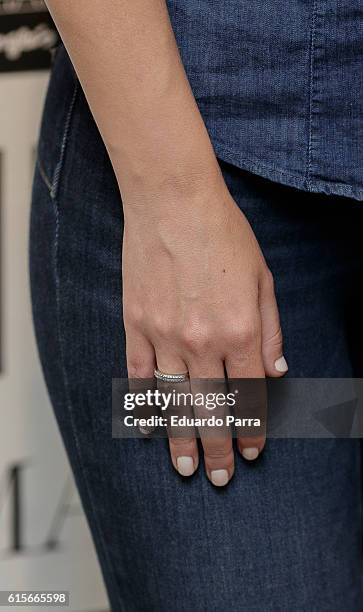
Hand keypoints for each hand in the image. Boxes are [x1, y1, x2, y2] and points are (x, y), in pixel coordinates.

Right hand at [122, 169, 287, 485]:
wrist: (173, 202)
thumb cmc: (223, 234)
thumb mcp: (262, 278)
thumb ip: (270, 328)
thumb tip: (277, 371)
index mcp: (240, 330)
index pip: (250, 395)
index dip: (253, 429)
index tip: (253, 452)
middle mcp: (202, 341)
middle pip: (212, 409)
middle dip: (219, 449)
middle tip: (219, 478)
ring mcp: (165, 336)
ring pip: (175, 400)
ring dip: (182, 438)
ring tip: (186, 467)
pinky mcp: (136, 325)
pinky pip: (140, 375)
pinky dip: (144, 405)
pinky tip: (148, 428)